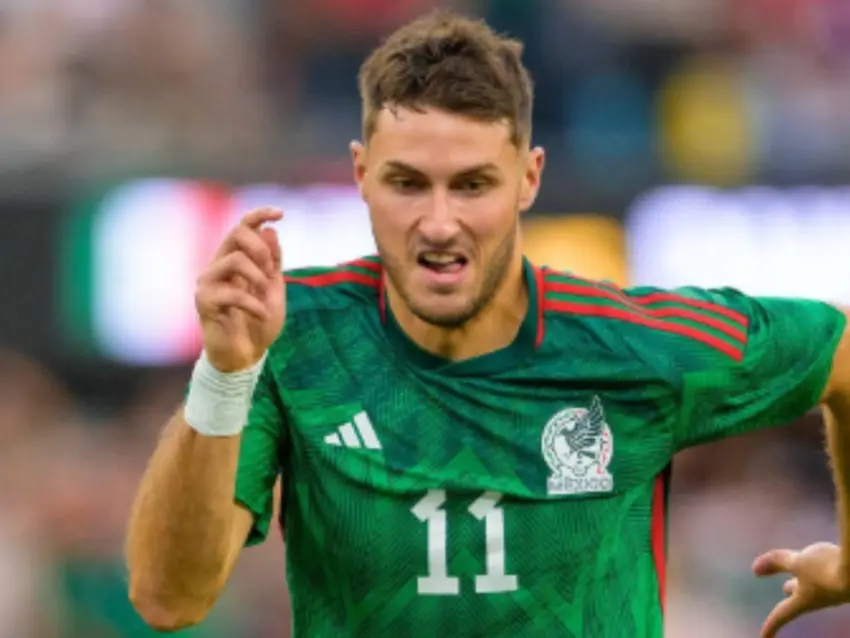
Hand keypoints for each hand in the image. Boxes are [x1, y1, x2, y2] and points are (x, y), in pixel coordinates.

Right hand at [195, 208, 283, 371]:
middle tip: (270, 273)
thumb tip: (269, 229)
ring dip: (258, 277)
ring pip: (235, 259)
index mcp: (235, 260)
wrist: (246, 356)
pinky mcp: (203, 301)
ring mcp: (208, 282)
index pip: (242, 227)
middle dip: (262, 250)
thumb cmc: (259, 322)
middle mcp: (218, 266)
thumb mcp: (274, 289)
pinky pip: (232, 292)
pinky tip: (261, 315)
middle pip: (236, 233)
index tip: (281, 213)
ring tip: (264, 297)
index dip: (259, 215)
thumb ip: (273, 261)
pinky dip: (254, 304)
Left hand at [753, 542, 849, 636]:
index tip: (763, 637)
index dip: (771, 625)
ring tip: (797, 578)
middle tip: (785, 590)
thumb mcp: (797, 562)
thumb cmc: (828, 568)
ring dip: (805, 579)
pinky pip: (827, 572)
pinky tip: (825, 563)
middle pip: (801, 597)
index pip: (782, 614)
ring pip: (814, 583)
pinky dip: (819, 567)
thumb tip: (755, 570)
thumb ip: (777, 563)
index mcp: (805, 600)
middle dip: (792, 591)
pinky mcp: (846, 578)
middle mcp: (821, 598)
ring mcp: (836, 589)